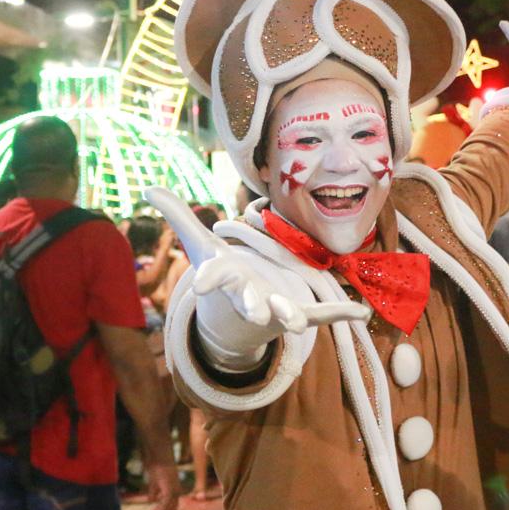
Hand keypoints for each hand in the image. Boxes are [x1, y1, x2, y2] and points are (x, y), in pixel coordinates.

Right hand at [144, 189, 369, 359]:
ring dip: (290, 317)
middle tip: (254, 309)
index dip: (208, 280)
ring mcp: (275, 307)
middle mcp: (250, 297)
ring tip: (297, 322)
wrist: (235, 319)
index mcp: (226, 279)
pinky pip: (322, 315)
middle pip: (248, 301)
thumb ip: (178, 216)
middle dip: (250, 304)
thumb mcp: (199, 244)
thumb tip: (146, 187)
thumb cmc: (221, 275)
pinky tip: (362, 314)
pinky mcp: (298, 312)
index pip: (215, 277)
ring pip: (283, 314)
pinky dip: (341, 315)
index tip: (200, 284)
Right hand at [144, 462, 180, 509]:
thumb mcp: (155, 481)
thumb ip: (154, 491)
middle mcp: (177, 490)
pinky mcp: (169, 489)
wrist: (159, 455)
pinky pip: (165, 504)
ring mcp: (174, 490)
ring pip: (169, 508)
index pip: (173, 505)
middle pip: (172, 509)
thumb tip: (151, 500)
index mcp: (175, 489)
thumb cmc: (157, 465)